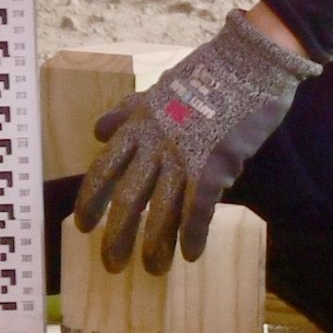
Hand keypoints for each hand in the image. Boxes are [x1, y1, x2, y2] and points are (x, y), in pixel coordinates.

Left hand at [75, 9, 317, 272]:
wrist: (250, 62)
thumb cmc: (207, 74)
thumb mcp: (158, 88)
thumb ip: (127, 111)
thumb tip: (97, 130)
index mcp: (139, 125)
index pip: (104, 168)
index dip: (91, 200)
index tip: (82, 226)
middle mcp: (155, 144)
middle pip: (127, 199)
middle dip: (117, 235)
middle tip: (111, 264)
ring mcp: (184, 156)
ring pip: (160, 212)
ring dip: (155, 245)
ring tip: (153, 269)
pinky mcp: (215, 166)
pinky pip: (199, 210)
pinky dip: (193, 235)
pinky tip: (192, 254)